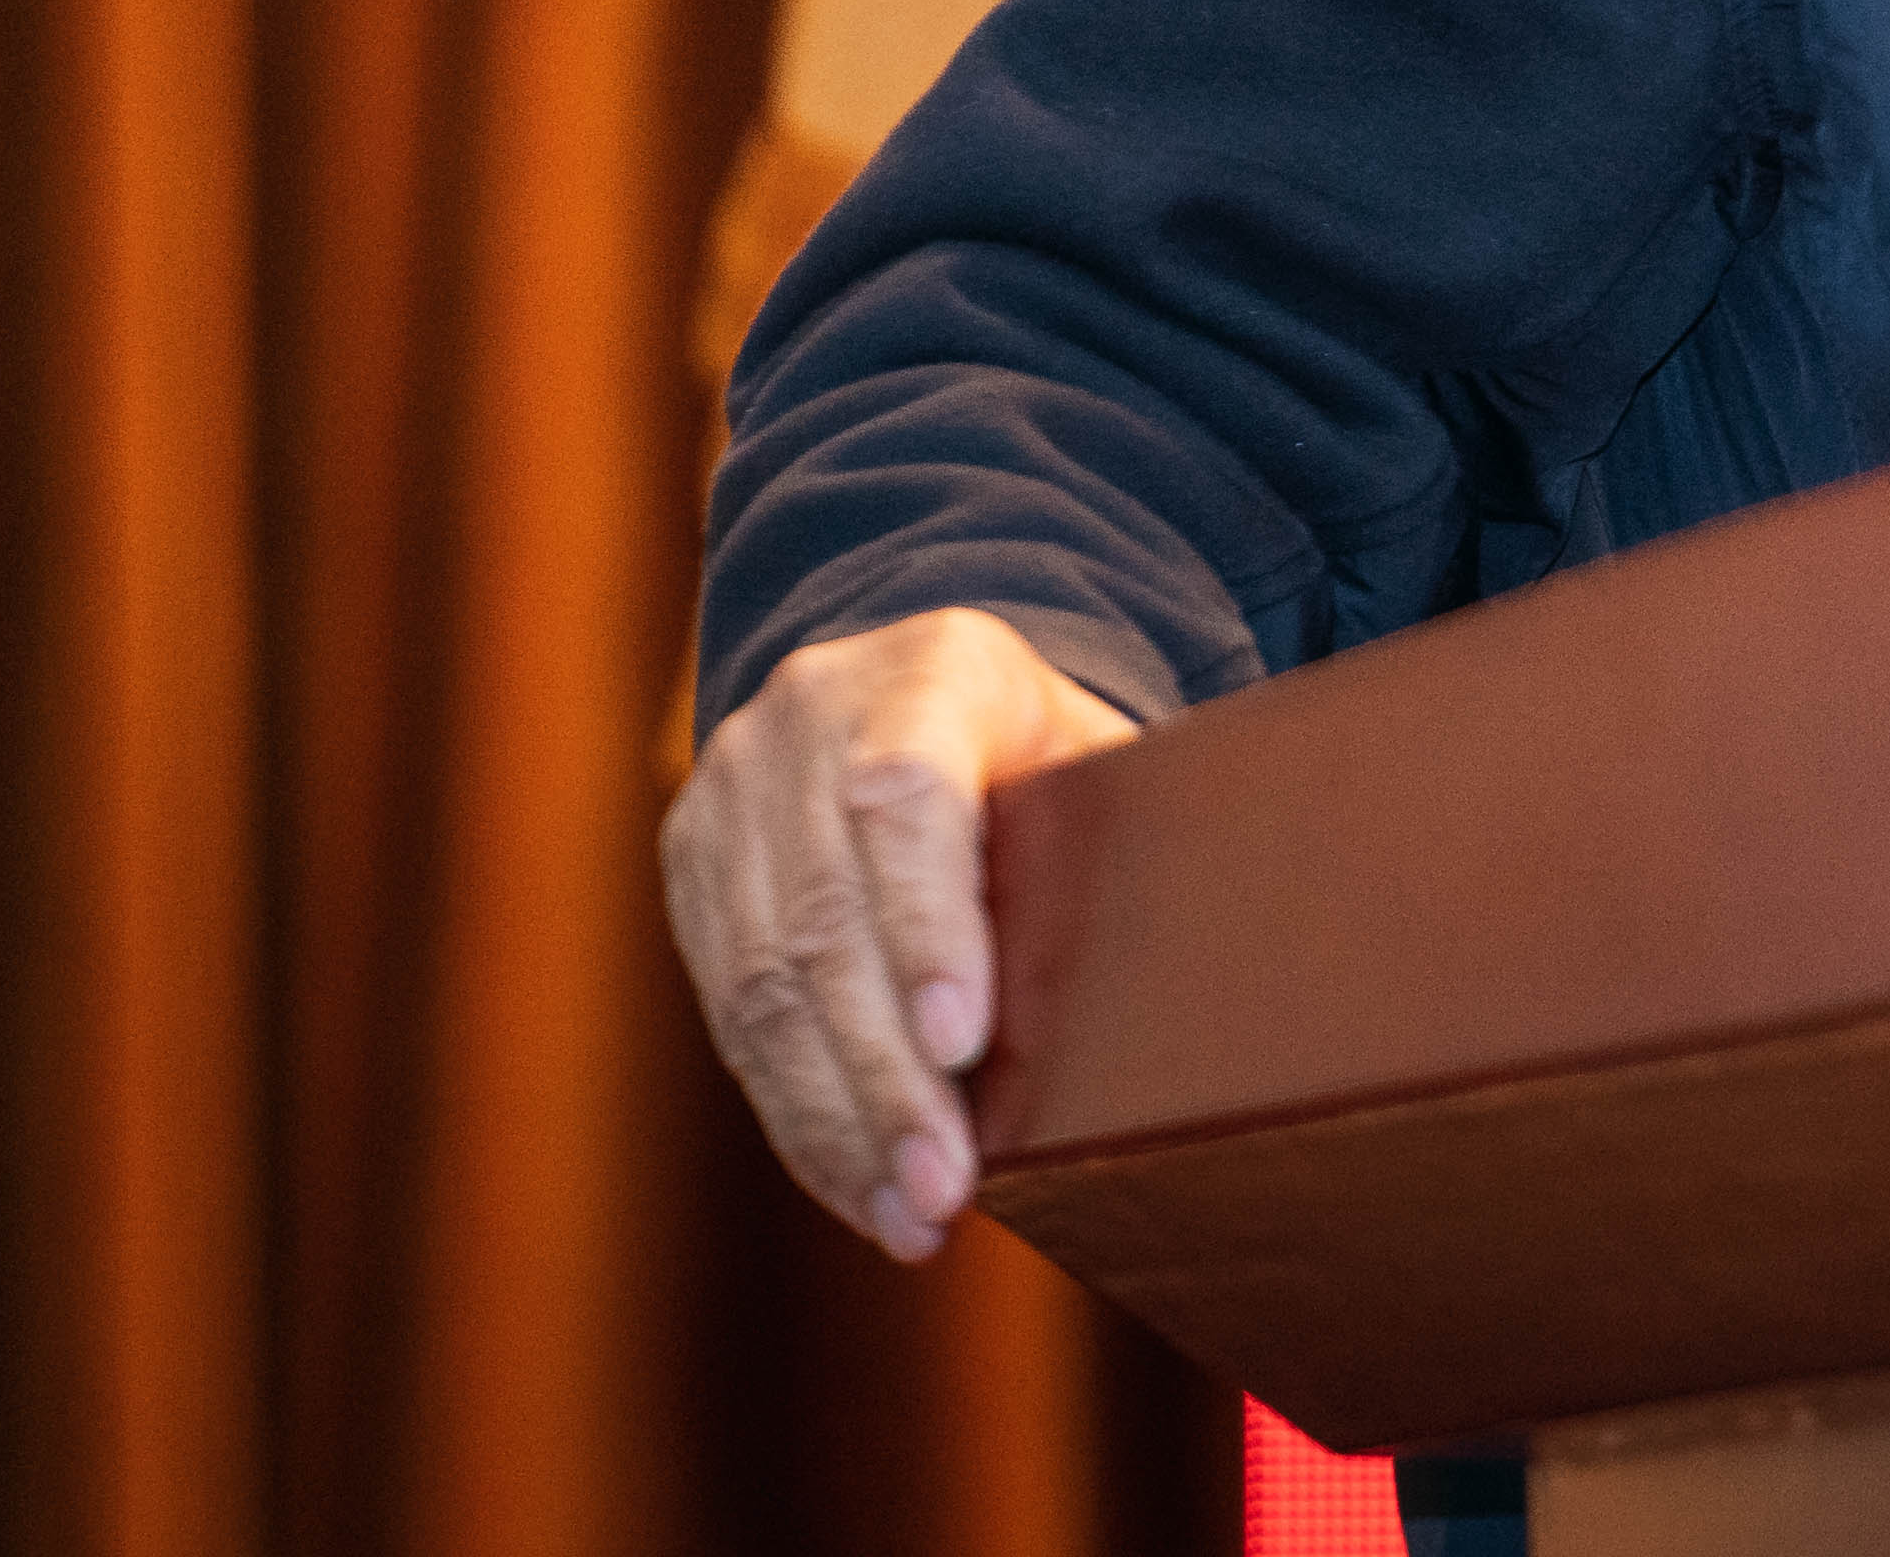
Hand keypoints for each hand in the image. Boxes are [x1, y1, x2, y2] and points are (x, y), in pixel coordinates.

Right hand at [661, 605, 1141, 1255]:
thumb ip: (1119, 836)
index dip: (927, 926)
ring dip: (840, 1123)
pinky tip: (860, 1189)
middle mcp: (803, 724)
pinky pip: (735, 1020)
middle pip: (825, 917)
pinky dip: (803, 1118)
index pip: (904, 798)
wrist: (900, 686)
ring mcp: (729, 798)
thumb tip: (1196, 973)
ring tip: (911, 1217)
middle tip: (945, 1188)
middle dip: (885, 1075)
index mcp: (928, 672)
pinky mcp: (693, 877)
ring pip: (764, 986)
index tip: (963, 1044)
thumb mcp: (1093, 751)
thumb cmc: (1038, 746)